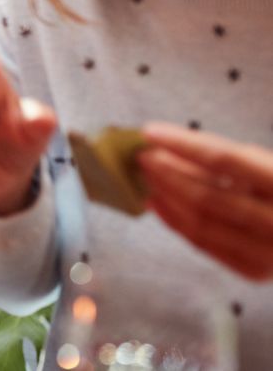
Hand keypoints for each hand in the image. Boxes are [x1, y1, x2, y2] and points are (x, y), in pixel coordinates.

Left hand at [139, 122, 272, 280]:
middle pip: (208, 195)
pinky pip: (205, 245)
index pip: (226, 159)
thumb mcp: (269, 165)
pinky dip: (176, 222)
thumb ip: (227, 158)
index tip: (150, 131)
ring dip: (166, 197)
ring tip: (146, 177)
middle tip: (142, 156)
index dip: (183, 144)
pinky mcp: (256, 271)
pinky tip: (158, 203)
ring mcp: (269, 253)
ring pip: (202, 223)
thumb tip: (166, 148)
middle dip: (167, 173)